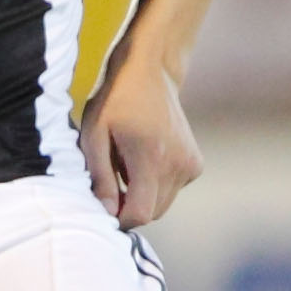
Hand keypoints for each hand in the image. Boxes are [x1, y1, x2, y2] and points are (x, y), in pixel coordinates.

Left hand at [80, 44, 201, 229]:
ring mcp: (191, 164)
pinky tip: (145, 159)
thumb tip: (107, 212)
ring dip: (143, 196)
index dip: (119, 218)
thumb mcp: (95, 135)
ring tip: (126, 166)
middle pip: (153, 213)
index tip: (104, 205)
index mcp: (151, 158)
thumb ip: (100, 176)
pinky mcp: (196, 164)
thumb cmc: (116, 101)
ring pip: (163, 204)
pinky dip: (156, 185)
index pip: (140, 213)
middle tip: (110, 184)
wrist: (152, 72)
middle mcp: (178, 164)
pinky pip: (172, 190)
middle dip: (129, 207)